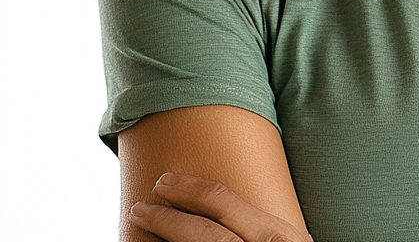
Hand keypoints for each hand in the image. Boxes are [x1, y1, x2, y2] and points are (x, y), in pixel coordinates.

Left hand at [130, 173, 313, 241]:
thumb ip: (262, 230)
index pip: (225, 202)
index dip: (191, 189)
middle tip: (141, 206)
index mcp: (278, 237)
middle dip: (168, 217)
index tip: (167, 182)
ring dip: (165, 240)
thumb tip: (217, 209)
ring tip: (143, 228)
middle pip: (203, 233)